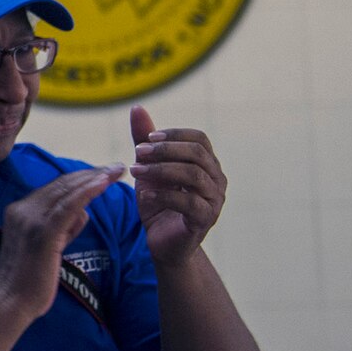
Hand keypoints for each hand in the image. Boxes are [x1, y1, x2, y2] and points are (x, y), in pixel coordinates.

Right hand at [0, 166, 122, 321]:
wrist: (9, 303)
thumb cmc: (27, 282)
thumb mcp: (44, 247)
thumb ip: (61, 228)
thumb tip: (83, 213)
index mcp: (20, 211)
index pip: (55, 188)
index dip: (80, 178)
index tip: (102, 174)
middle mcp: (23, 210)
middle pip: (62, 184)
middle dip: (91, 173)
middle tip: (116, 166)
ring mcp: (31, 220)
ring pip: (67, 191)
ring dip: (94, 178)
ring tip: (116, 171)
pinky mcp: (43, 233)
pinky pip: (69, 206)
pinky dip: (87, 192)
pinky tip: (104, 183)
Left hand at [129, 105, 226, 267]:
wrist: (162, 242)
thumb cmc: (159, 202)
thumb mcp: (148, 169)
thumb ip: (145, 141)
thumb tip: (137, 108)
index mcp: (206, 163)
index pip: (199, 138)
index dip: (174, 134)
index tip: (148, 137)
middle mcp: (216, 179)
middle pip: (197, 154)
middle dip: (165, 149)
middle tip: (138, 153)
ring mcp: (214, 200)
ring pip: (193, 176)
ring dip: (160, 170)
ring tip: (135, 171)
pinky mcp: (205, 221)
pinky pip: (189, 204)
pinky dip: (165, 196)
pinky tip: (146, 194)